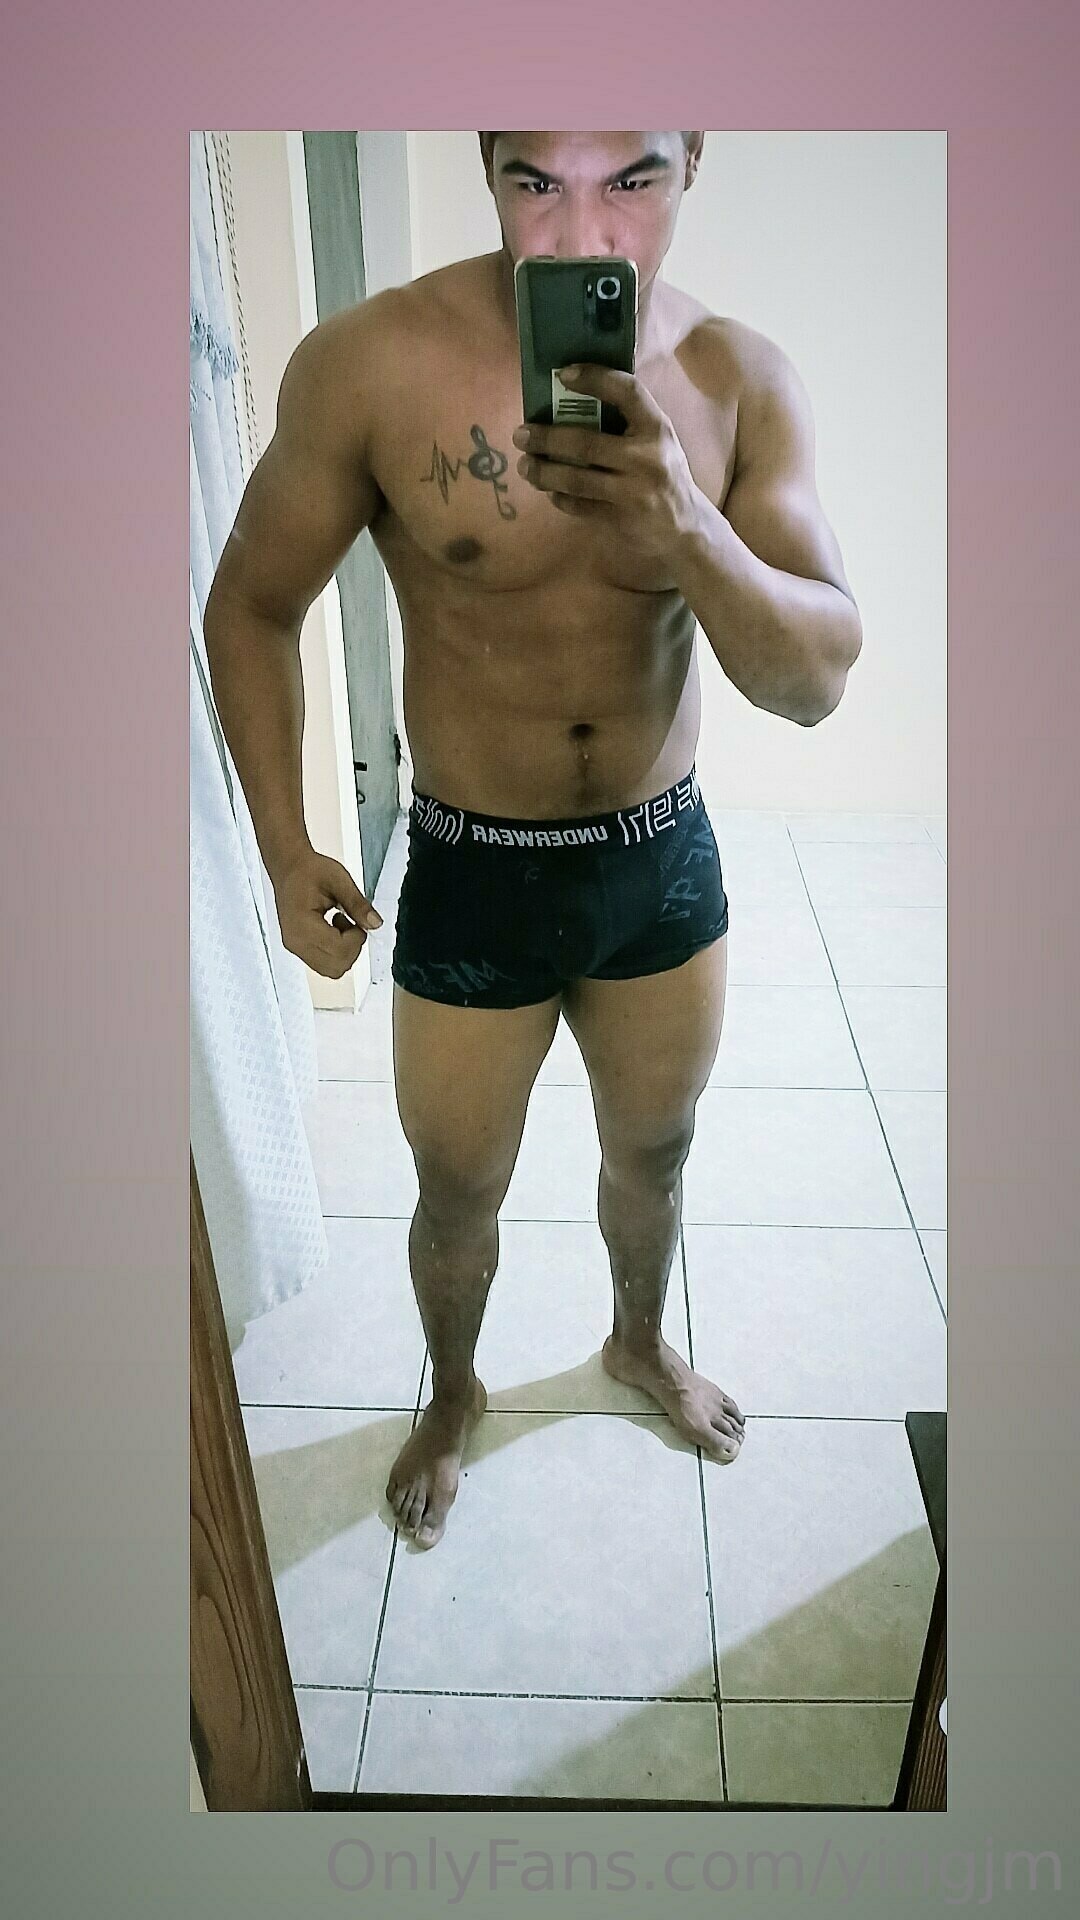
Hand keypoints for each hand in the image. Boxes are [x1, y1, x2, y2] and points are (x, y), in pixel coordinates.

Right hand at [272, 848, 382, 979]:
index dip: (356, 938)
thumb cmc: (307, 871)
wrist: (288, 868)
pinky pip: (323, 963)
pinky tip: (333, 930)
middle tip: (351, 922)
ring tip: (341, 925)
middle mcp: (295, 942)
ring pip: (331, 970)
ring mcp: (295, 947)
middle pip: (336, 966)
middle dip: (352, 947)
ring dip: (344, 951)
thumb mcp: (338, 880)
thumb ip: (358, 904)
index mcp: (302, 925)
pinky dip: (335, 952)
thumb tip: (375, 924)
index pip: (339, 951)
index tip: (357, 920)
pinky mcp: (298, 948)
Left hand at [511, 364, 703, 566]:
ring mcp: (633, 492)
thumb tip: (571, 399)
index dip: (595, 378)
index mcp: (657, 429)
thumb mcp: (658, 441)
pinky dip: (559, 497)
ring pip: (576, 479)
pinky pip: (579, 505)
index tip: (563, 374)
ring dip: (543, 471)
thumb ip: (627, 421)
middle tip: (521, 434)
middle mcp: (646, 458)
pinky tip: (549, 490)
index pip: (627, 392)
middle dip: (546, 438)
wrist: (685, 528)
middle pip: (586, 443)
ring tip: (525, 466)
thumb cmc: (664, 474)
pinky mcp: (620, 519)